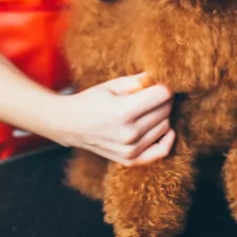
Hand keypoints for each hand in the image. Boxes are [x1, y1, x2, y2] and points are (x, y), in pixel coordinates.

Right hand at [53, 73, 174, 166]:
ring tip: (150, 107)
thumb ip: (140, 81)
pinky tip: (166, 128)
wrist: (69, 124)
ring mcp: (130, 149)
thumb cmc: (92, 100)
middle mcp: (128, 134)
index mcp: (122, 111)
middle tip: (155, 92)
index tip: (160, 81)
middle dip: (164, 98)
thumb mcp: (114, 85)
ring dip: (163, 115)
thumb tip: (164, 77)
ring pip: (165, 126)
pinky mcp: (130, 159)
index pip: (162, 95)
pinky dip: (167, 139)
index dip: (164, 85)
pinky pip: (161, 151)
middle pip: (165, 110)